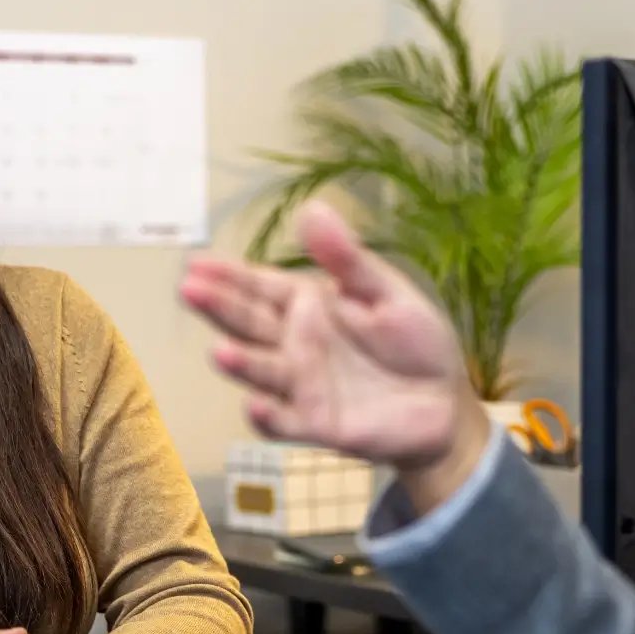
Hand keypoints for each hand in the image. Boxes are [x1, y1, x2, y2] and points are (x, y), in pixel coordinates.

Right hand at [180, 201, 491, 512]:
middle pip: (249, 324)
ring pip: (262, 372)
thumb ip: (348, 260)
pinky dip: (269, 418)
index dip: (228, 276)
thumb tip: (312, 209)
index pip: (260, 287)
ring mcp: (302, 386)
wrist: (446, 406)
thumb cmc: (415, 343)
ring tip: (220, 352)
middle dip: (219, 308)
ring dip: (240, 364)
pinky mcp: (319, 424)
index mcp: (308, 306)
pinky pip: (286, 422)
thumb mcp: (387, 293)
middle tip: (188, 290)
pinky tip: (256, 406)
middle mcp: (295, 345)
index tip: (195, 264)